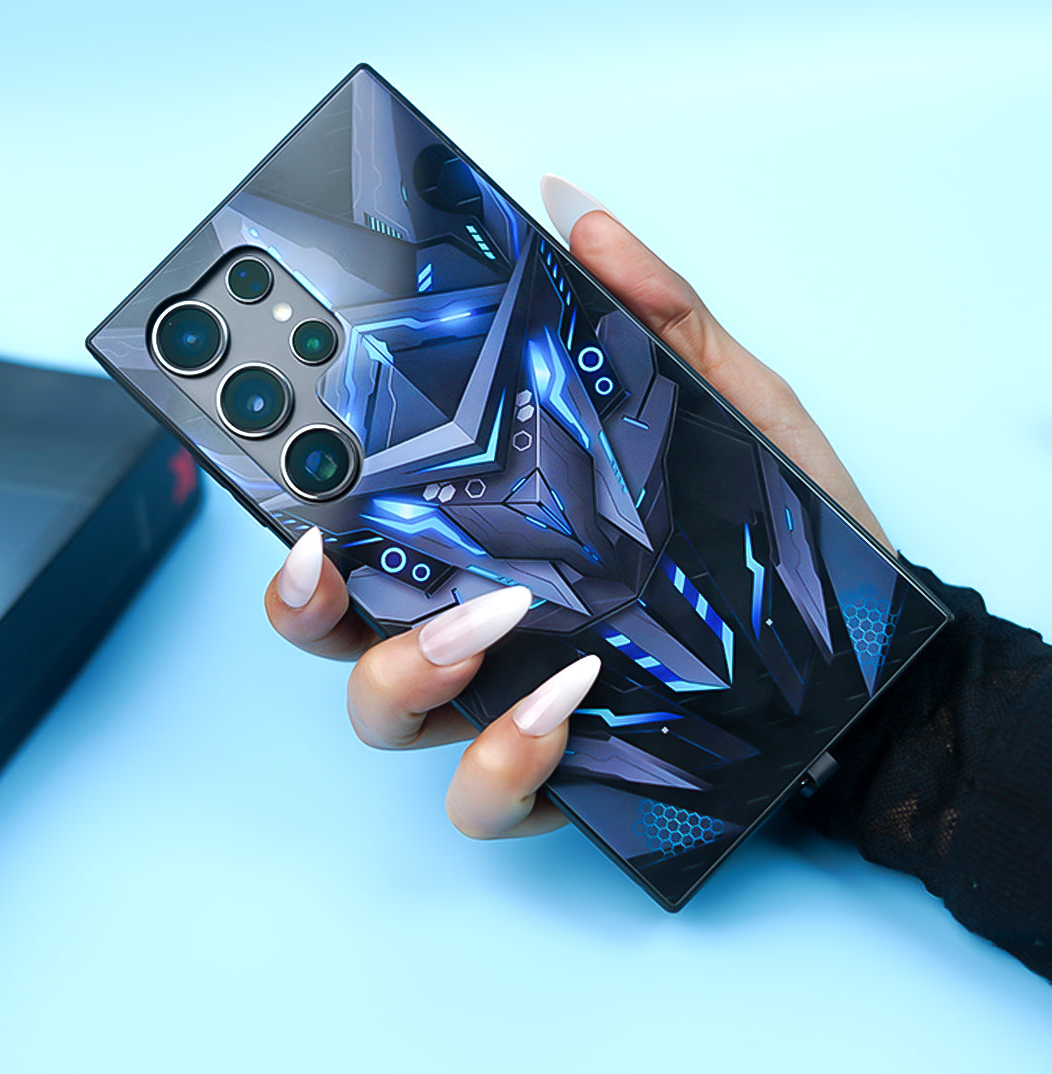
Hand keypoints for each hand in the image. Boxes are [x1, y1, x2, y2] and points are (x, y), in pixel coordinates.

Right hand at [264, 174, 890, 840]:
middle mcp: (478, 623)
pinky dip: (500, 761)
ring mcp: (506, 704)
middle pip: (338, 628)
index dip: (299, 501)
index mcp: (491, 536)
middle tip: (331, 554)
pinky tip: (556, 708)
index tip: (284, 461)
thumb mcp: (731, 411)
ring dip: (404, 673)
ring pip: (386, 716)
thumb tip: (580, 212)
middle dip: (305, 601)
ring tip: (486, 625)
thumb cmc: (776, 538)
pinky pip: (487, 795)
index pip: (366, 522)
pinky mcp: (563, 777)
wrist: (854, 658)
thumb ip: (658, 317)